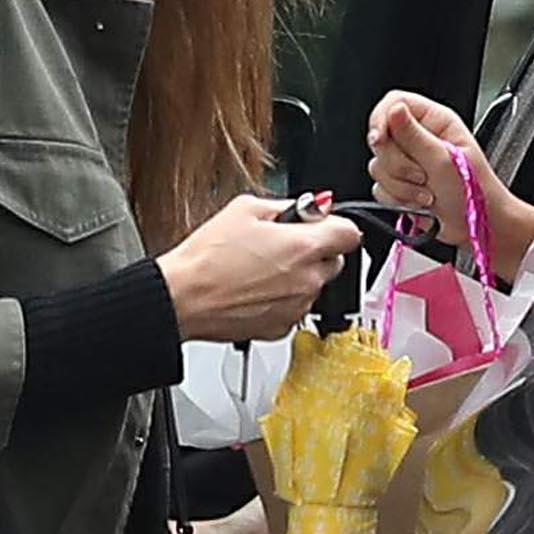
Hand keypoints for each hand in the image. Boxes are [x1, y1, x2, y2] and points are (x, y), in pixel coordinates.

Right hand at [158, 192, 360, 345]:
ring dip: (297, 276)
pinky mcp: (281, 328)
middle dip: (314, 251)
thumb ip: (289, 205)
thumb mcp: (245, 208)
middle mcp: (307, 281)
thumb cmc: (207, 257)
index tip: (320, 225)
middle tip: (281, 245)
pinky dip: (282, 299)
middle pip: (334, 262)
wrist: (183, 298)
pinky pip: (294, 308)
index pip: (350, 234)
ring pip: (313, 287)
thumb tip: (312, 208)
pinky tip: (254, 289)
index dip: (334, 226)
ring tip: (259, 269)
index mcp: (304, 247)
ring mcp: (296, 308)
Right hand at [366, 91, 503, 258]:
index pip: (394, 103)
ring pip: (378, 166)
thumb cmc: (473, 192)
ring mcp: (408, 163)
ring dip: (400, 185)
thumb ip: (413, 135)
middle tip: (421, 175)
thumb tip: (394, 110)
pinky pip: (379, 188)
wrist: (475, 228)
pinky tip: (419, 203)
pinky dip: (397, 199)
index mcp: (434, 121)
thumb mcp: (443, 159)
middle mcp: (418, 138)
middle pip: (381, 138)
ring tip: (426, 192)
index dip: (381, 119)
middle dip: (397, 164)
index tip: (380, 139)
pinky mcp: (400, 185)